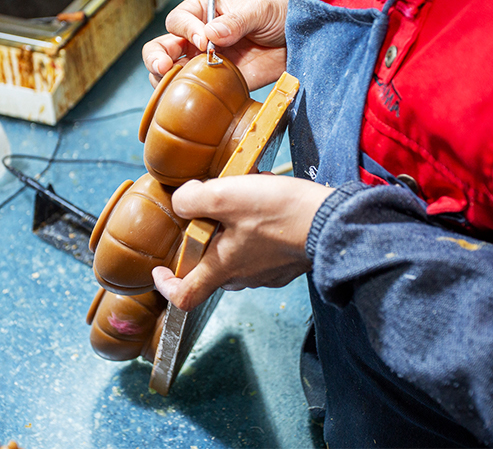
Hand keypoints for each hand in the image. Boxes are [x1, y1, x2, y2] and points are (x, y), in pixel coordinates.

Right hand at [142, 0, 288, 90]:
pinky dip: (184, 96)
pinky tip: (189, 97)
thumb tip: (211, 34)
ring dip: (164, 79)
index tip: (204, 40)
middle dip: (156, 56)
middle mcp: (196, 36)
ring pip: (169, 72)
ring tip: (171, 83)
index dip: (187, 30)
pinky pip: (192, 92)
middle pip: (162, 46)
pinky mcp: (214, 84)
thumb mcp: (259, 9)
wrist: (299, 41)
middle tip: (163, 66)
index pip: (179, 20)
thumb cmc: (279, 14)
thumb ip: (235, 21)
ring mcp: (202, 62)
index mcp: (202, 10)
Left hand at [152, 174, 333, 311]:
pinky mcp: (288, 263)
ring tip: (243, 202)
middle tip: (209, 215)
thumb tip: (181, 201)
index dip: (166, 286)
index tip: (160, 271)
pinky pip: (263, 252)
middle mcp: (245, 277)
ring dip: (233, 234)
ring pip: (238, 259)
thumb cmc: (279, 213)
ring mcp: (269, 273)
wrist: (331, 221)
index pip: (184, 296)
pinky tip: (267, 207)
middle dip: (204, 246)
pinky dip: (258, 233)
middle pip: (212, 270)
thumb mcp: (225, 196)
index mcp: (223, 268)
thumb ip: (193, 199)